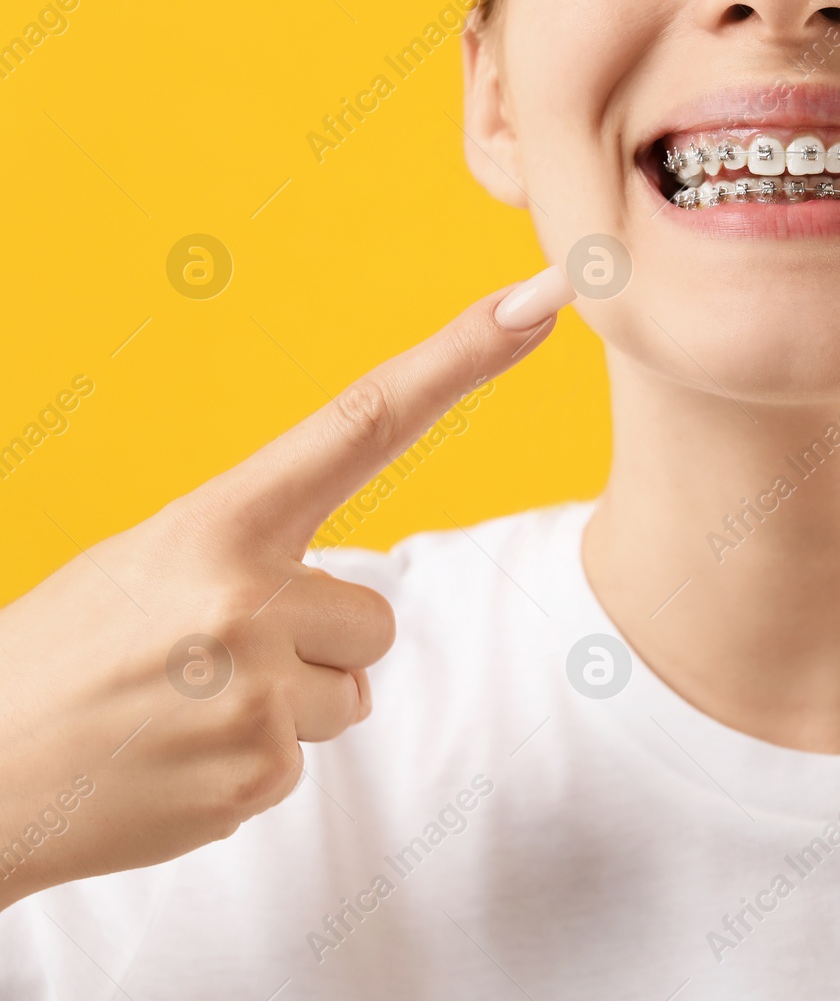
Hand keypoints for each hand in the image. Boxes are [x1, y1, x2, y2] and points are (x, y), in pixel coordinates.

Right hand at [0, 270, 573, 909]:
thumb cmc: (66, 658)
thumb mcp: (148, 564)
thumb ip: (258, 553)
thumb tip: (363, 597)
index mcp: (215, 523)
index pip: (363, 422)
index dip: (460, 359)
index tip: (538, 301)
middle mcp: (246, 596)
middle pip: (377, 614)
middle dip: (317, 644)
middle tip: (208, 662)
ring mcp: (255, 690)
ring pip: (351, 691)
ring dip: (290, 704)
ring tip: (186, 709)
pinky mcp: (258, 772)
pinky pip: (309, 755)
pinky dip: (257, 761)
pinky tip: (179, 758)